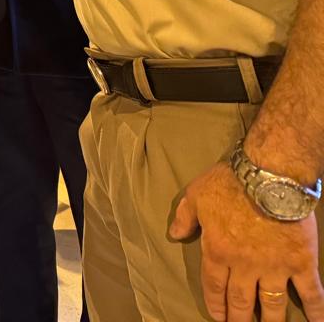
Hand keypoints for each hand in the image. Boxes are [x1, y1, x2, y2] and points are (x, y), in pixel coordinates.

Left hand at [168, 162, 323, 320]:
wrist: (269, 176)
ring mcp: (275, 267)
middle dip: (239, 318)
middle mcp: (245, 265)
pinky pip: (310, 292)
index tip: (218, 317)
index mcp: (218, 251)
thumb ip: (184, 217)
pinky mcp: (301, 263)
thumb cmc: (229, 183)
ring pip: (271, 303)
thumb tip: (174, 235)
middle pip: (240, 299)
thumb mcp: (195, 195)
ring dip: (269, 320)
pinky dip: (316, 310)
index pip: (213, 285)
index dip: (215, 304)